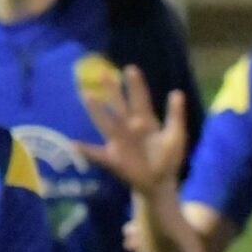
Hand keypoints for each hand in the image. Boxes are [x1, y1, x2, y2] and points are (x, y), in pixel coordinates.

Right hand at [78, 65, 188, 196]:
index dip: (136, 86)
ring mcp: (119, 141)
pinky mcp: (113, 158)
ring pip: (106, 122)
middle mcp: (129, 127)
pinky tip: (73, 143)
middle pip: (119, 105)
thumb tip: (177, 92)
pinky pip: (96, 154)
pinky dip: (85, 150)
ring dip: (97, 110)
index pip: (140, 99)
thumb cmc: (168, 157)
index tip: (130, 69)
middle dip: (112, 90)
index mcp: (146, 121)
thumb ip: (176, 116)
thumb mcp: (176, 136)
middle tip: (103, 72)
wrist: (160, 181)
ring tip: (88, 95)